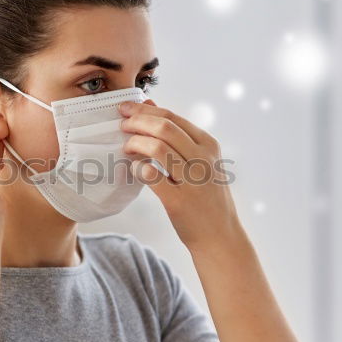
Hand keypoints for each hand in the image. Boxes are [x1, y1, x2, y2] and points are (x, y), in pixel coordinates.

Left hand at [119, 99, 239, 249]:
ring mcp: (193, 180)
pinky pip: (151, 176)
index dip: (145, 110)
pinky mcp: (179, 201)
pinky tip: (134, 168)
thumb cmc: (205, 196)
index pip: (172, 117)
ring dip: (135, 143)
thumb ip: (179, 136)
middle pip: (164, 128)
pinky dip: (138, 168)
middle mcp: (203, 159)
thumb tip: (150, 104)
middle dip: (137, 121)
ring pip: (157, 148)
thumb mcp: (201, 161)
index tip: (126, 108)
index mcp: (208, 145)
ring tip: (126, 146)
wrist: (220, 237)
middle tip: (121, 124)